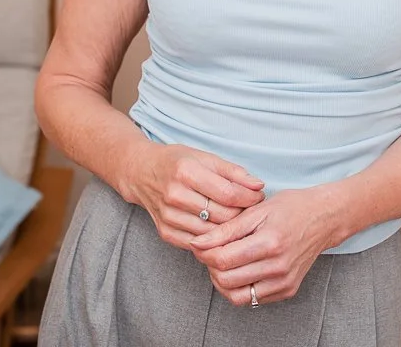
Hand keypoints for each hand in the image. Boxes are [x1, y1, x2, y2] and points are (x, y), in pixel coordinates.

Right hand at [125, 142, 264, 250]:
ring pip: (212, 232)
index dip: (249, 198)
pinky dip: (213, 239)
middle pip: (222, 215)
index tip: (259, 197)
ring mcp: (168, 216)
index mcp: (186, 172)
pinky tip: (220, 230)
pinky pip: (198, 243)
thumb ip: (233, 172)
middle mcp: (175, 195)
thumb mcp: (205, 157)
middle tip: (251, 209)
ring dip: (230, 229)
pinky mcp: (165, 233)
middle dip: (242, 213)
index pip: (228, 193)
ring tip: (238, 220)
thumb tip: (259, 186)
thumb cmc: (177, 162)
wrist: (141, 173)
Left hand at [188, 187, 338, 306]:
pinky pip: (253, 299)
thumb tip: (199, 242)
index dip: (203, 252)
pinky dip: (240, 287)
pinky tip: (239, 269)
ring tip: (222, 262)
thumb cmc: (291, 208)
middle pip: (227, 279)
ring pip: (237, 296)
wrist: (323, 218)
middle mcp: (278, 267)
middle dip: (210, 266)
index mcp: (270, 242)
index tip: (198, 243)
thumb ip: (227, 229)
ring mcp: (284, 282)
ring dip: (222, 281)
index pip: (223, 258)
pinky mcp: (288, 290)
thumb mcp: (257, 210)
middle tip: (209, 251)